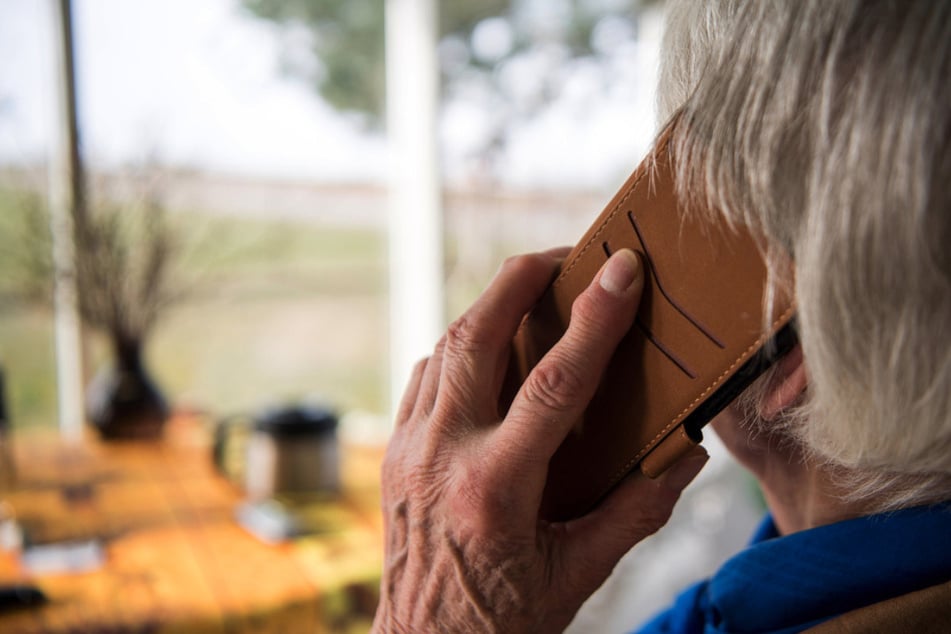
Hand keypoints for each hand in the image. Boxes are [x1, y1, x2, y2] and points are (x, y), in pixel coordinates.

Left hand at [373, 249, 708, 632]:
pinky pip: (424, 377)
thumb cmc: (501, 621)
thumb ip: (636, 511)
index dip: (595, 318)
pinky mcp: (393, 453)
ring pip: (443, 349)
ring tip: (529, 291)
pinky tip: (486, 348)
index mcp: (496, 488)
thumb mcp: (579, 575)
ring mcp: (409, 450)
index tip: (623, 269)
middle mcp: (442, 456)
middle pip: (475, 337)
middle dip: (519, 279)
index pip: (555, 382)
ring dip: (486, 308)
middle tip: (564, 255)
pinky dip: (457, 348)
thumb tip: (685, 453)